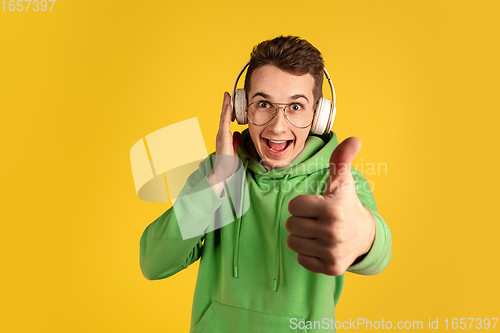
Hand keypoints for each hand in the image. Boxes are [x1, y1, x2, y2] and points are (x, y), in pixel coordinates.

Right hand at [209, 92, 241, 184]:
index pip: (226, 120)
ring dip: (225, 107)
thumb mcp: (234, 149)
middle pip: (223, 116)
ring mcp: (221, 136)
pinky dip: (226, 115)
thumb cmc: (228, 163)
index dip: (227, 110)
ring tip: (227, 97)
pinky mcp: (223, 138)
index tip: (229, 101)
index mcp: (224, 136)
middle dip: (225, 105)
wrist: (224, 172)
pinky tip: (228, 108)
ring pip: (223, 118)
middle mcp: (221, 134)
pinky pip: (225, 124)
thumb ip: (235, 141)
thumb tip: (237, 134)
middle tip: (227, 94)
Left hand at [286, 137, 375, 275]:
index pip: (293, 206)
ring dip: (301, 237)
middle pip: (291, 225)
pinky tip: (320, 246)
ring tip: (317, 232)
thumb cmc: (346, 205)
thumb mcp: (342, 182)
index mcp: (333, 209)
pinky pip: (300, 259)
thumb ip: (341, 159)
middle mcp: (333, 232)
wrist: (364, 236)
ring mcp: (332, 252)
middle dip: (300, 221)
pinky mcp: (330, 268)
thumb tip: (354, 138)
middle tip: (316, 219)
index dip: (301, 204)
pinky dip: (307, 253)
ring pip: (293, 242)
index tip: (314, 205)